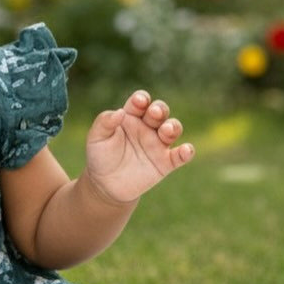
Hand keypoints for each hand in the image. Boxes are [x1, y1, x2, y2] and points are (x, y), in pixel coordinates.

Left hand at [84, 90, 193, 205]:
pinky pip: (180, 156)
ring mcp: (158, 144)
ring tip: (166, 130)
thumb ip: (104, 122)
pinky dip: (186, 152)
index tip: (138, 102)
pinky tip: (186, 150)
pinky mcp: (165, 163)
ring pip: (172, 129)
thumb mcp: (96, 138)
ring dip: (173, 127)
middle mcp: (147, 127)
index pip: (140, 102)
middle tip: (154, 113)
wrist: (105, 184)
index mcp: (131, 116)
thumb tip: (119, 112)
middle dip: (160, 109)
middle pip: (160, 111)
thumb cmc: (100, 156)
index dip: (141, 99)